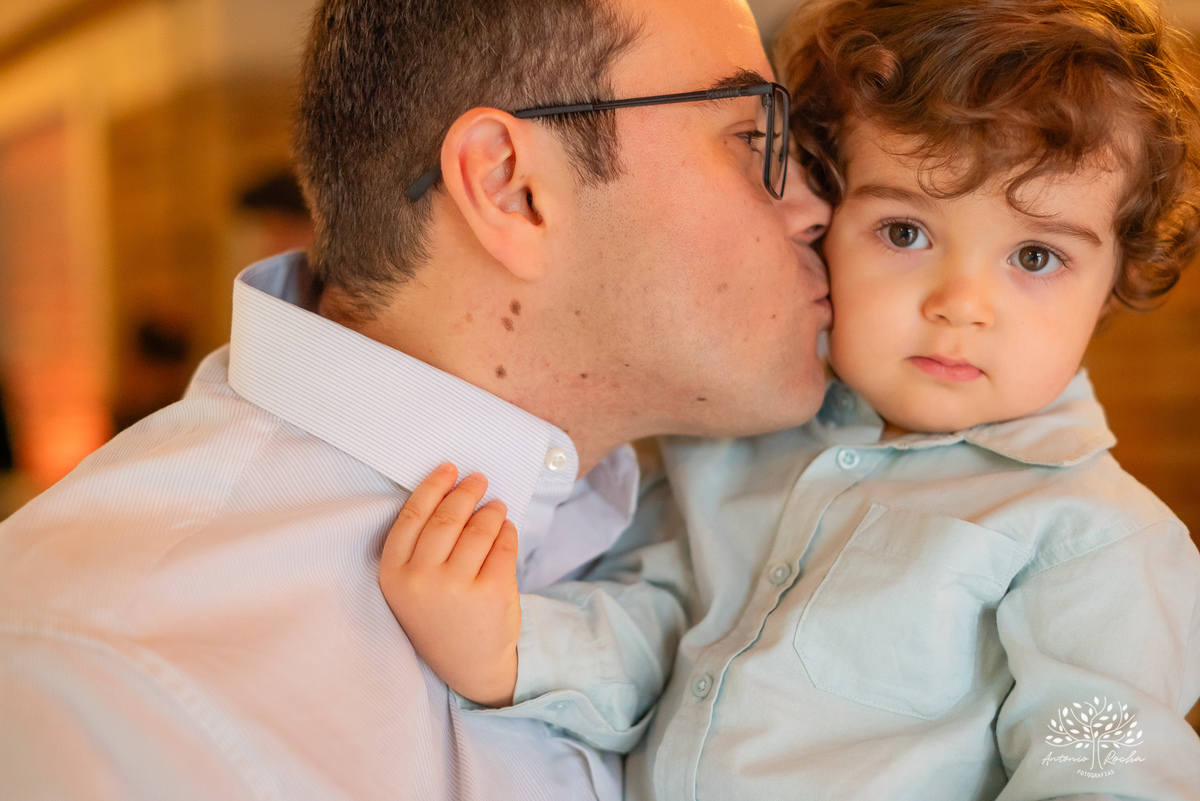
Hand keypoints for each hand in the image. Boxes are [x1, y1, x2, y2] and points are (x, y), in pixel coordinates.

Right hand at [379, 464, 520, 706]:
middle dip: (465, 492)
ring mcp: (457, 586)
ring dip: (491, 510)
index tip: (448, 469)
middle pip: (447, 518)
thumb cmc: (439, 617)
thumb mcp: (412, 588)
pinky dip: (507, 532)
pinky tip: (507, 528)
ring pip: (478, 528)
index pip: (412, 516)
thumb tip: (453, 491)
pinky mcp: (491, 592)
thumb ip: (421, 547)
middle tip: (478, 479)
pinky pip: (503, 546)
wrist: (470, 664)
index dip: (432, 487)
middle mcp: (422, 579)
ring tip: (496, 506)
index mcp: (393, 575)